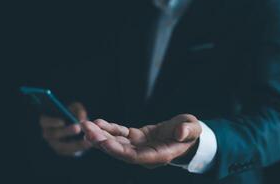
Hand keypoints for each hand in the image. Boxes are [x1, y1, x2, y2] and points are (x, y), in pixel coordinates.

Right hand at [40, 102, 90, 155]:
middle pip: (53, 134)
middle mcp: (48, 134)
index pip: (45, 121)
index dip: (52, 122)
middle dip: (66, 131)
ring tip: (86, 139)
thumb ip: (78, 111)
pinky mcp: (64, 151)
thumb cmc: (74, 112)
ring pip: (62, 147)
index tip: (62, 122)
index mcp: (46, 121)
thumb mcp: (76, 108)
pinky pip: (70, 152)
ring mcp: (54, 144)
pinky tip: (89, 143)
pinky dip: (80, 148)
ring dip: (74, 143)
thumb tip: (80, 120)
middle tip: (77, 128)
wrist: (76, 123)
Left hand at [81, 114, 201, 167]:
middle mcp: (145, 154)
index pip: (134, 156)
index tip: (103, 142)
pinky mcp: (136, 137)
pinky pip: (120, 133)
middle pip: (119, 151)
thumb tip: (180, 132)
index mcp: (158, 155)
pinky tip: (98, 122)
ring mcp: (138, 146)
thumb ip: (188, 131)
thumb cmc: (190, 133)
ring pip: (116, 142)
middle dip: (102, 141)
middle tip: (86, 129)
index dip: (118, 150)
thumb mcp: (193, 129)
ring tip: (86, 125)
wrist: (184, 134)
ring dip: (101, 134)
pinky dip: (109, 128)